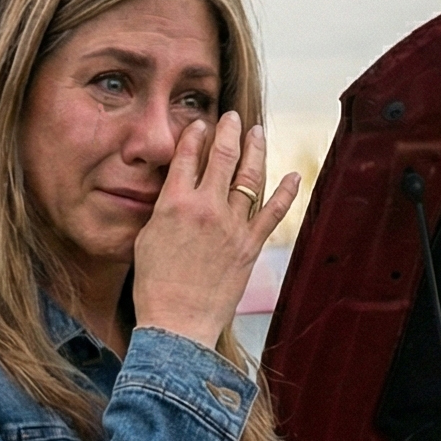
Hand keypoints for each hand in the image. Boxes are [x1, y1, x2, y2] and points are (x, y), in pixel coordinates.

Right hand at [132, 112, 298, 350]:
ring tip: (257, 132)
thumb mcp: (147, 238)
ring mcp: (232, 226)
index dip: (195, 134)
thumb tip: (175, 189)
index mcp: (174, 203)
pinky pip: (273, 212)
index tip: (201, 123)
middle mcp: (206, 208)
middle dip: (228, 130)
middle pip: (222, 156)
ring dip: (256, 149)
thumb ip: (164, 207)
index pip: (187, 155)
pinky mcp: (249, 246)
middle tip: (232, 117)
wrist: (176, 323)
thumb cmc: (154, 286)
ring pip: (249, 176)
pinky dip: (286, 192)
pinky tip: (293, 175)